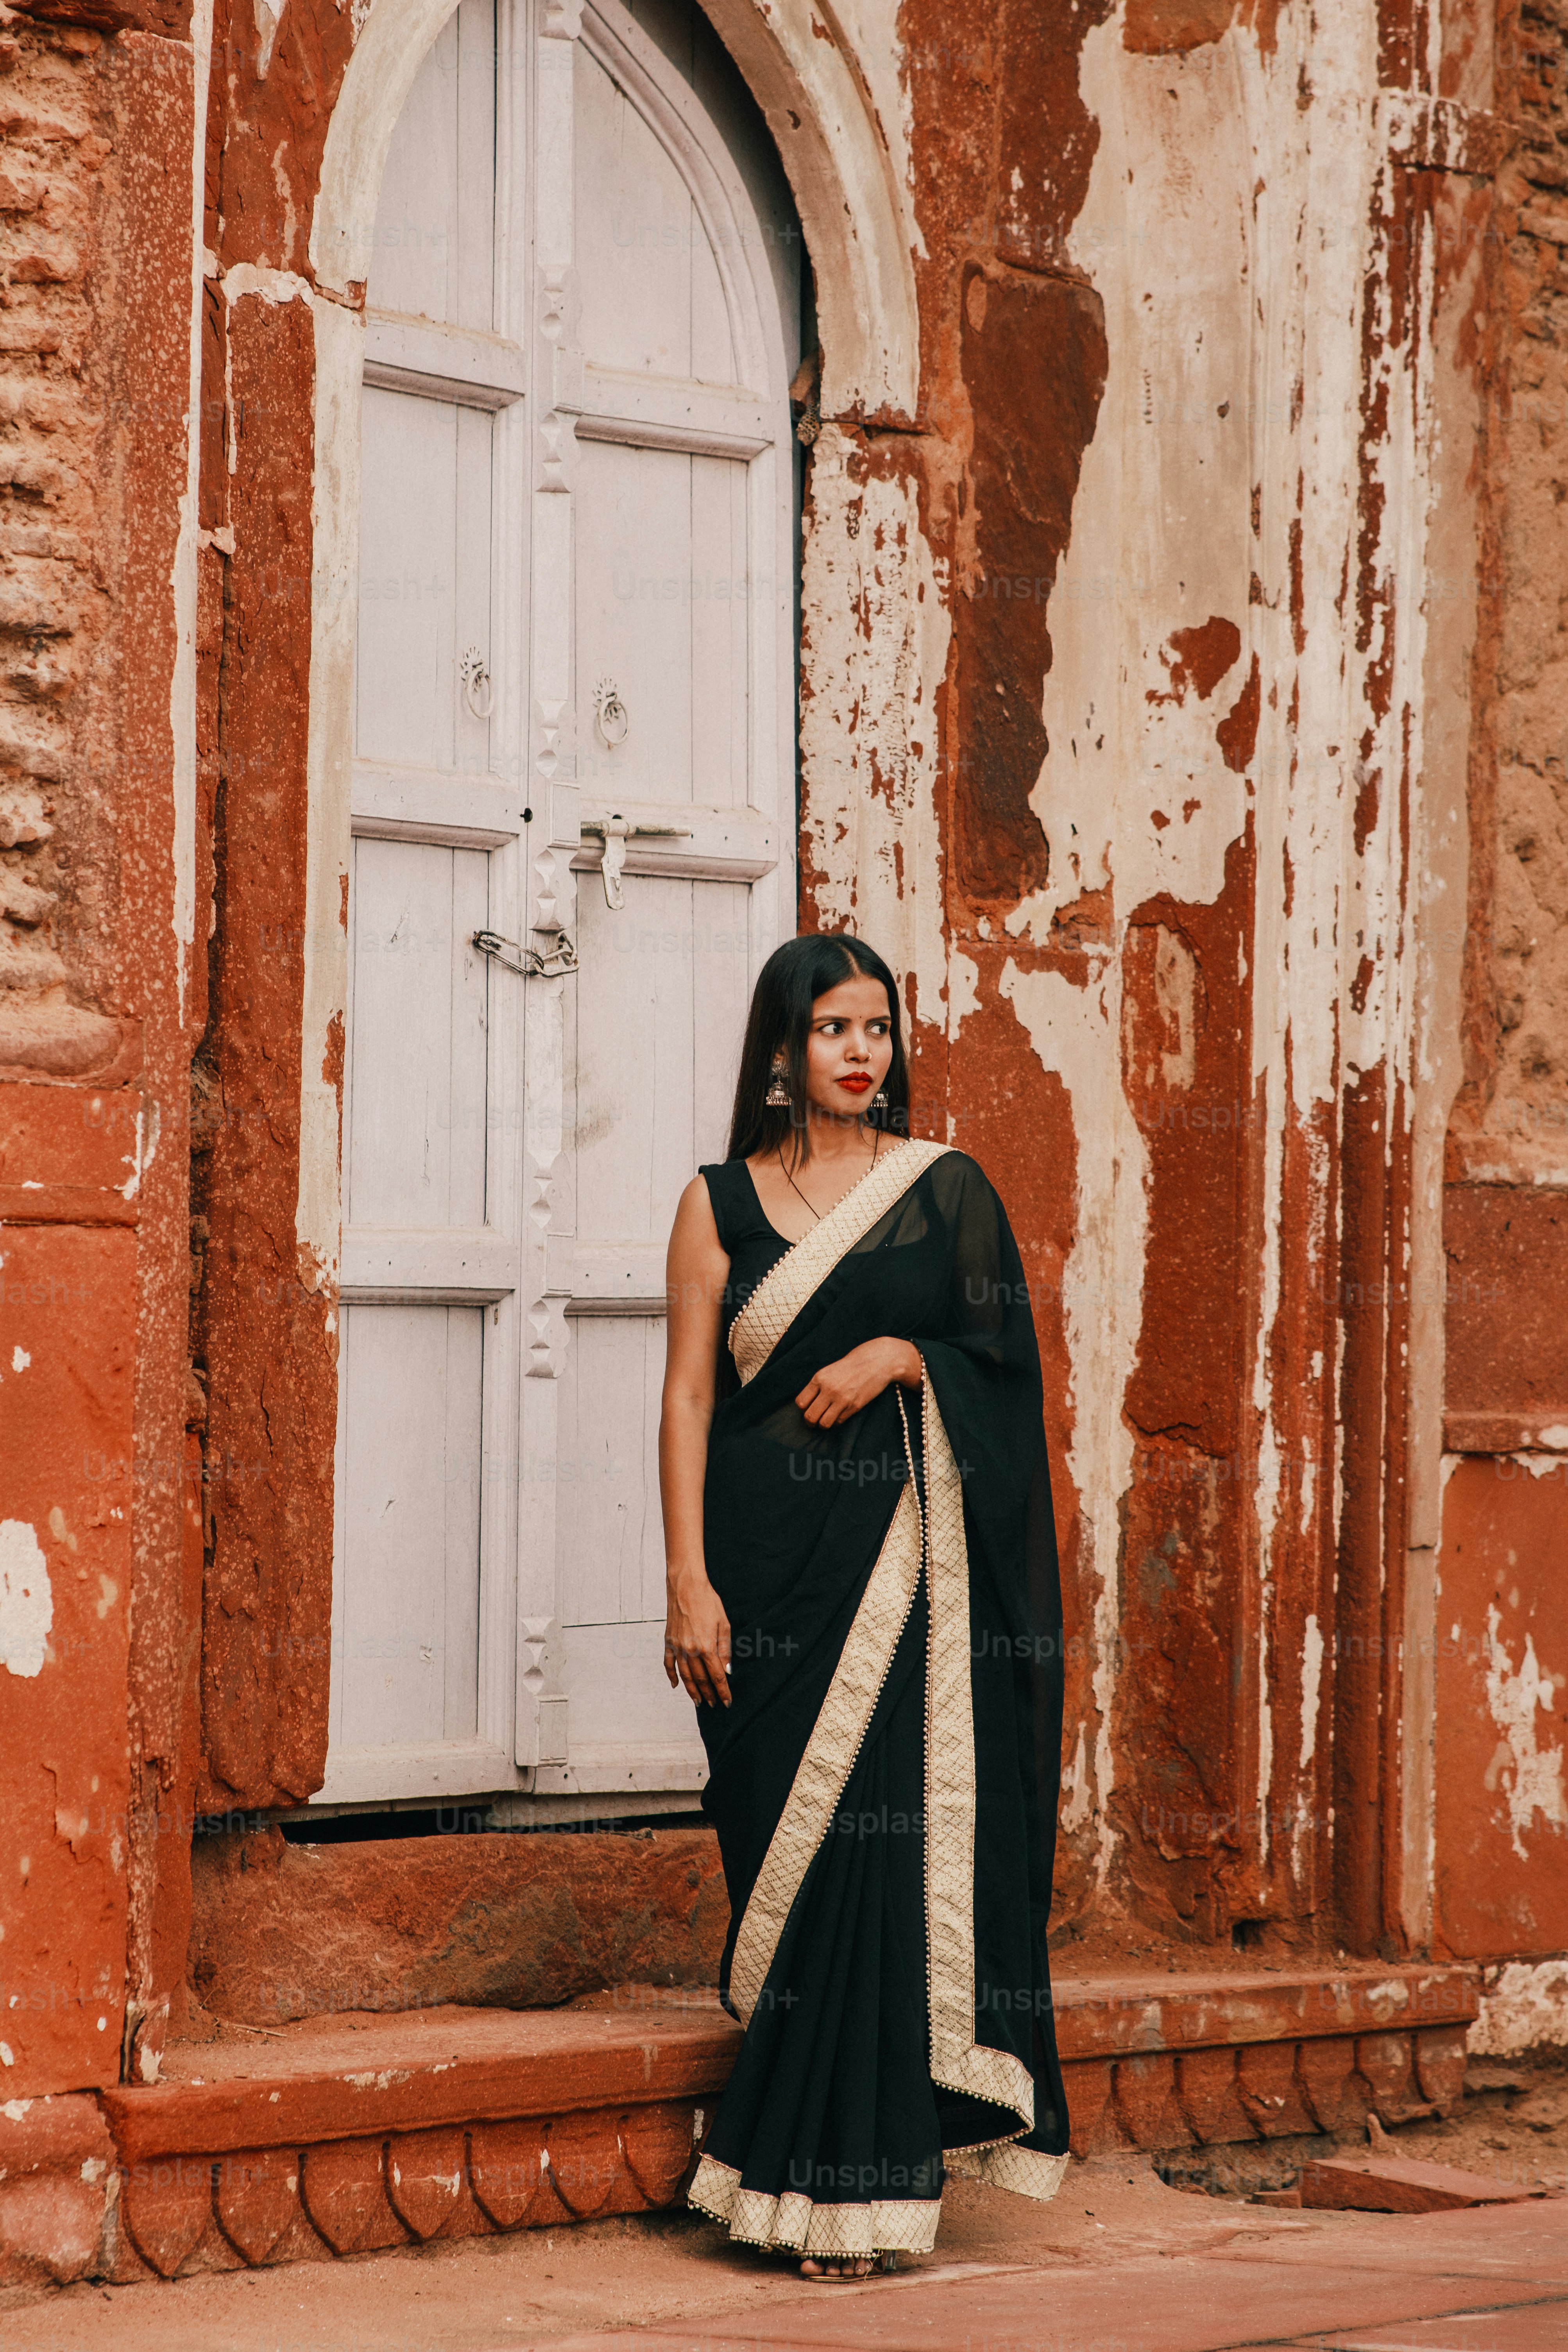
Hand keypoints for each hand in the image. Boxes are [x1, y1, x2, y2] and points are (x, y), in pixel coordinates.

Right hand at [665, 1570, 731, 1707]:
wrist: (686, 1586)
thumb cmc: (708, 1602)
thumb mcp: (723, 1624)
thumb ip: (725, 1649)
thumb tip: (726, 1670)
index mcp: (706, 1646)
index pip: (716, 1676)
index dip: (722, 1691)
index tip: (727, 1701)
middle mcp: (690, 1650)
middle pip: (700, 1679)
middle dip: (708, 1694)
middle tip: (714, 1704)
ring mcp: (677, 1647)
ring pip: (684, 1676)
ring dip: (692, 1691)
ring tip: (698, 1701)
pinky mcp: (668, 1641)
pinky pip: (669, 1664)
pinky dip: (671, 1676)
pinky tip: (675, 1686)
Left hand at [796, 1337, 921, 1427]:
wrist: (876, 1361)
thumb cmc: (852, 1366)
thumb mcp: (829, 1371)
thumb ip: (818, 1386)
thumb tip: (807, 1404)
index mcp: (819, 1378)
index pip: (801, 1403)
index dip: (803, 1409)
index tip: (808, 1408)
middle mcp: (828, 1389)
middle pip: (810, 1416)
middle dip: (811, 1422)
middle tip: (815, 1420)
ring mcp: (842, 1399)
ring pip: (823, 1423)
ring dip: (823, 1424)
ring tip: (826, 1419)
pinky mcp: (854, 1406)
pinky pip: (838, 1422)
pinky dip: (836, 1421)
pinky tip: (839, 1414)